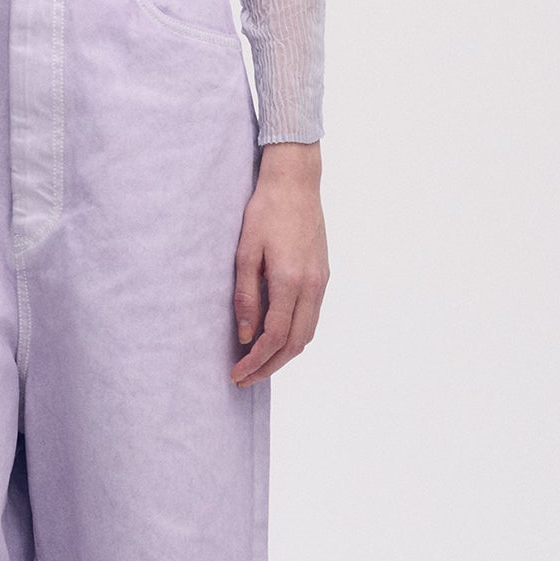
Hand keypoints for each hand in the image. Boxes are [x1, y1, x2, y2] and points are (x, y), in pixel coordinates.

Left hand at [231, 141, 328, 384]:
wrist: (297, 182)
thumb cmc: (266, 211)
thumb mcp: (245, 252)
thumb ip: (246, 296)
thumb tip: (246, 335)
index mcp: (291, 281)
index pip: (274, 337)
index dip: (255, 361)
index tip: (236, 373)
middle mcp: (312, 286)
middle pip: (295, 344)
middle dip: (270, 367)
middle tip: (245, 378)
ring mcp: (321, 281)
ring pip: (308, 334)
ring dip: (284, 355)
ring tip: (259, 364)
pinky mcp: (323, 275)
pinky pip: (312, 318)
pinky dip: (295, 336)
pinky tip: (277, 338)